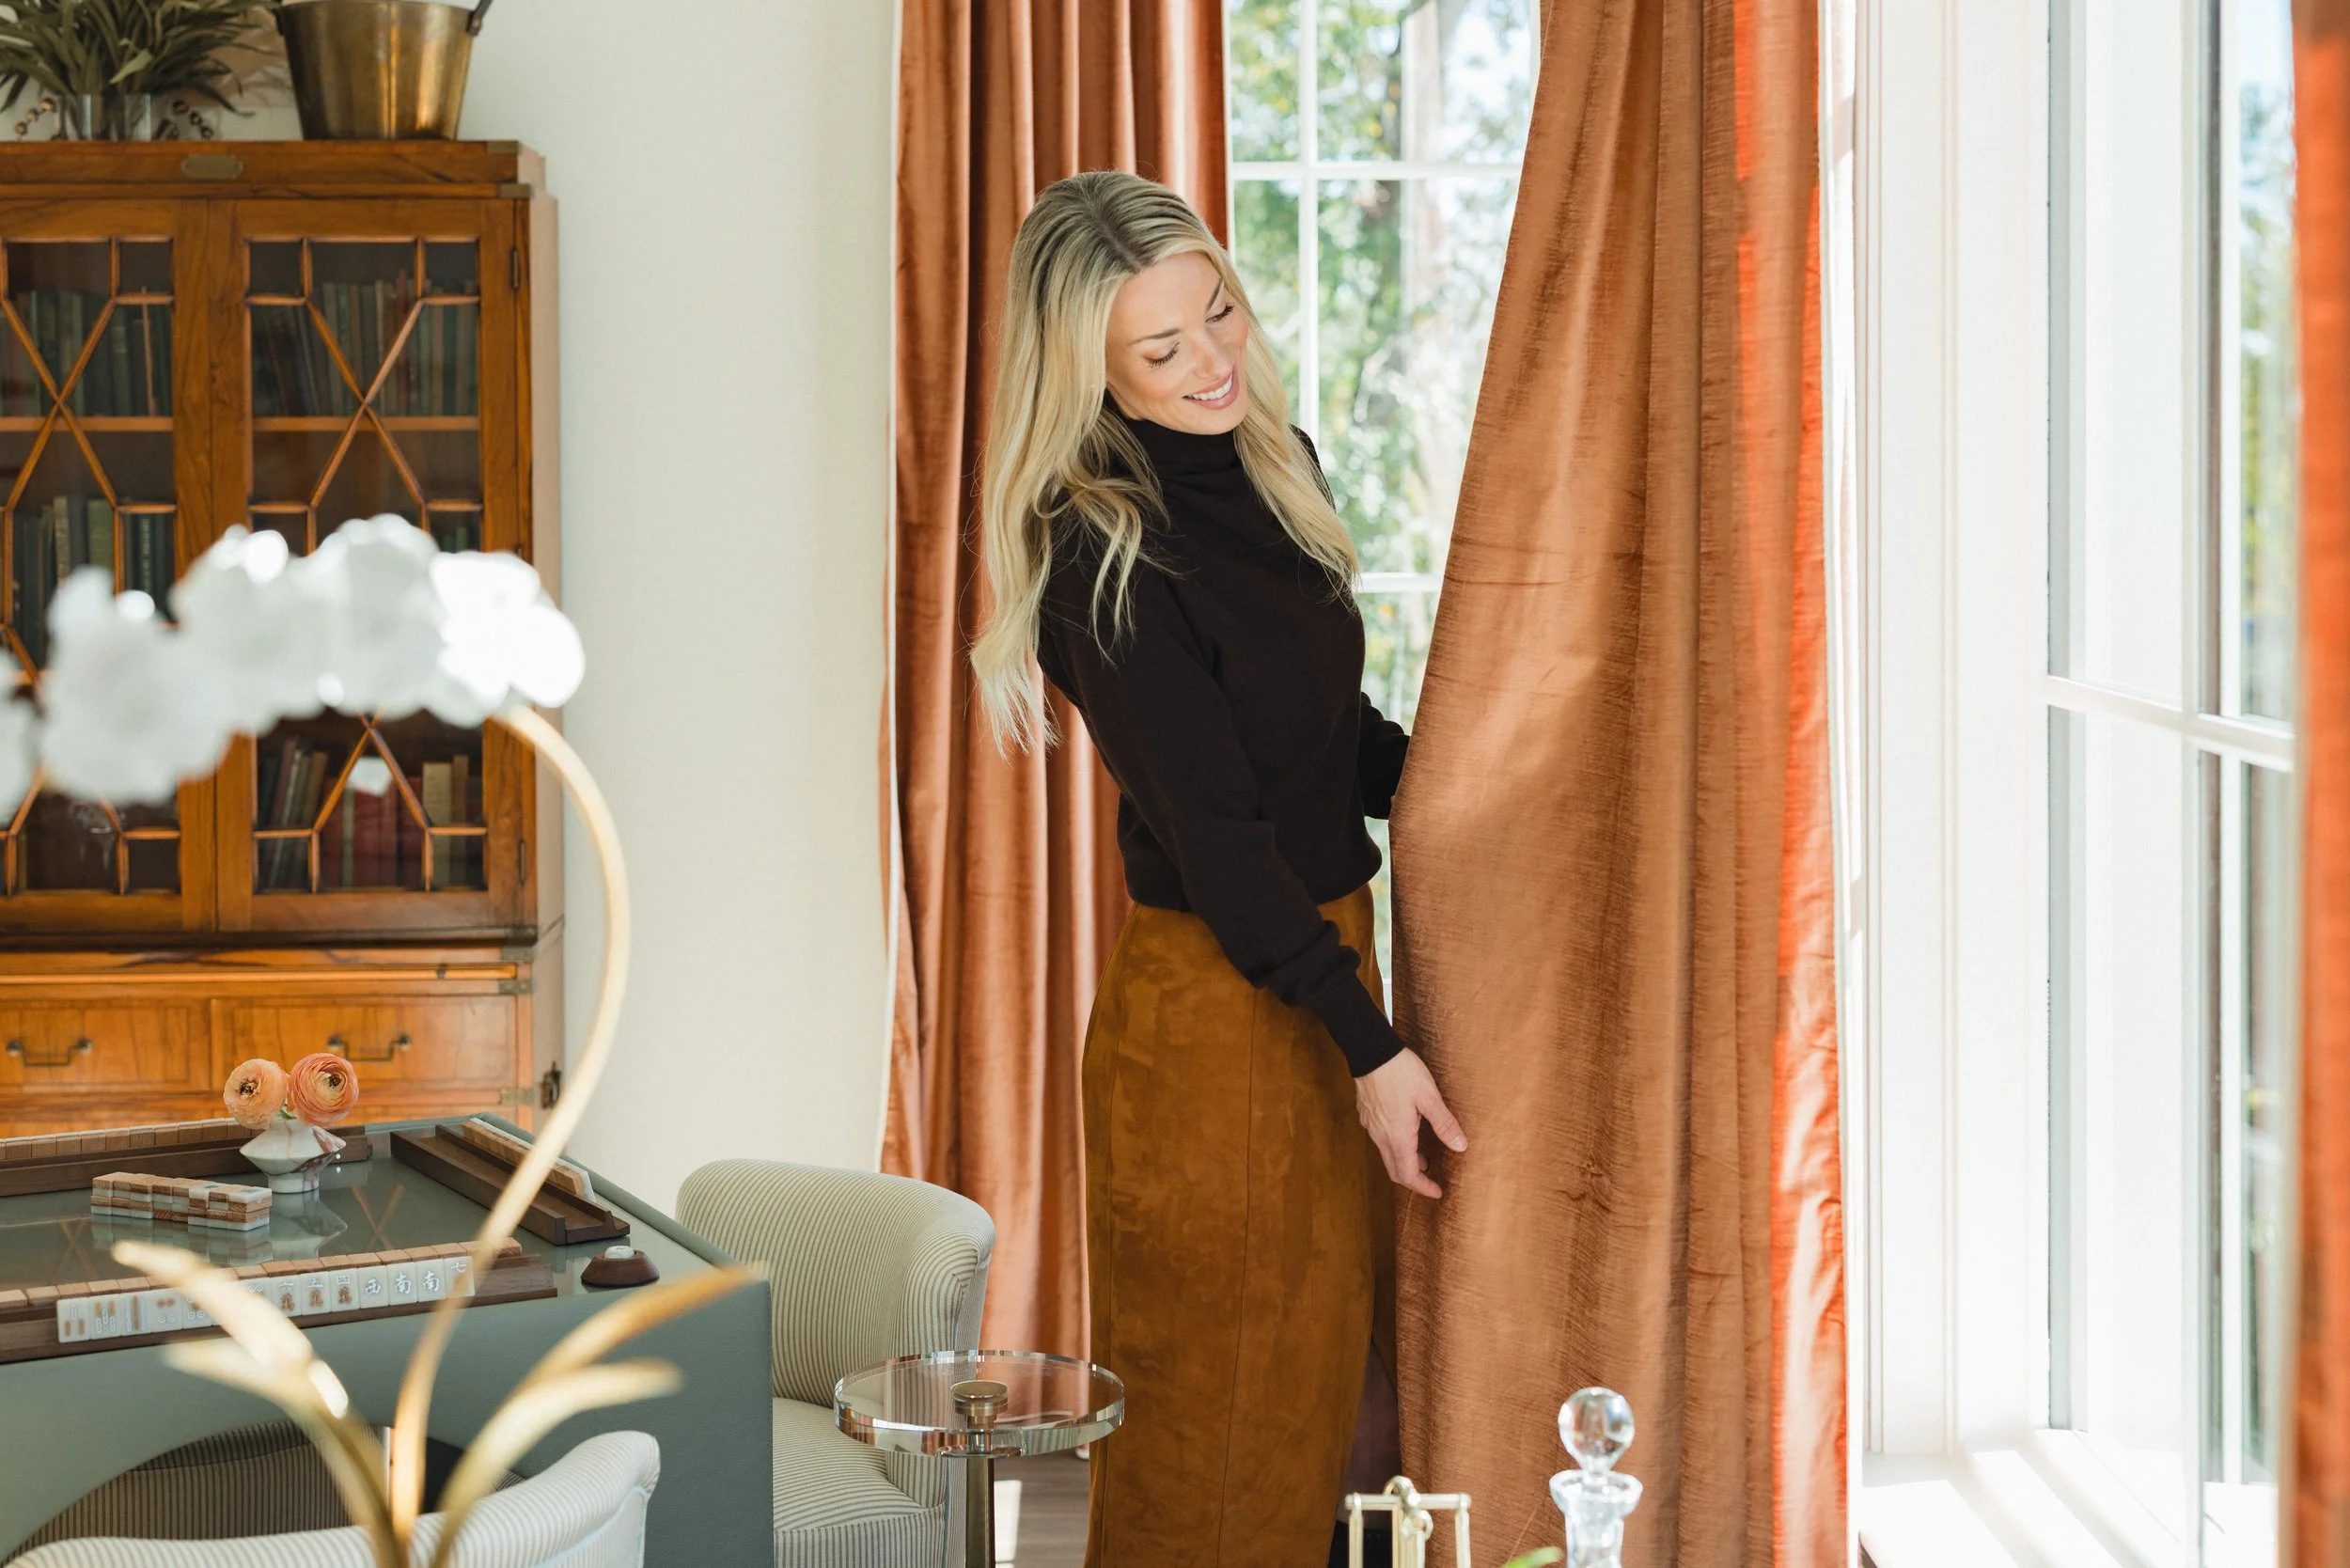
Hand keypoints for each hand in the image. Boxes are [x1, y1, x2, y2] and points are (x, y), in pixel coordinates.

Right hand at [1355, 1047, 1466, 1198]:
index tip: (1438, 1192)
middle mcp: (1381, 1136)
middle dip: (1414, 1179)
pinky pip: (1381, 1140)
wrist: (1370, 1050)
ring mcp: (1371, 1126)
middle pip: (1395, 1170)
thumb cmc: (1401, 1072)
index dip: (1423, 1187)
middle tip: (1432, 1180)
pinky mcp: (1367, 1115)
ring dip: (1405, 1161)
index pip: (1408, 1175)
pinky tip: (1408, 1133)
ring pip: (1387, 1154)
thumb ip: (1444, 1124)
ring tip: (1424, 1158)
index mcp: (1397, 1136)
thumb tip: (1461, 1147)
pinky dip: (1396, 1146)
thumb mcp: (1429, 1097)